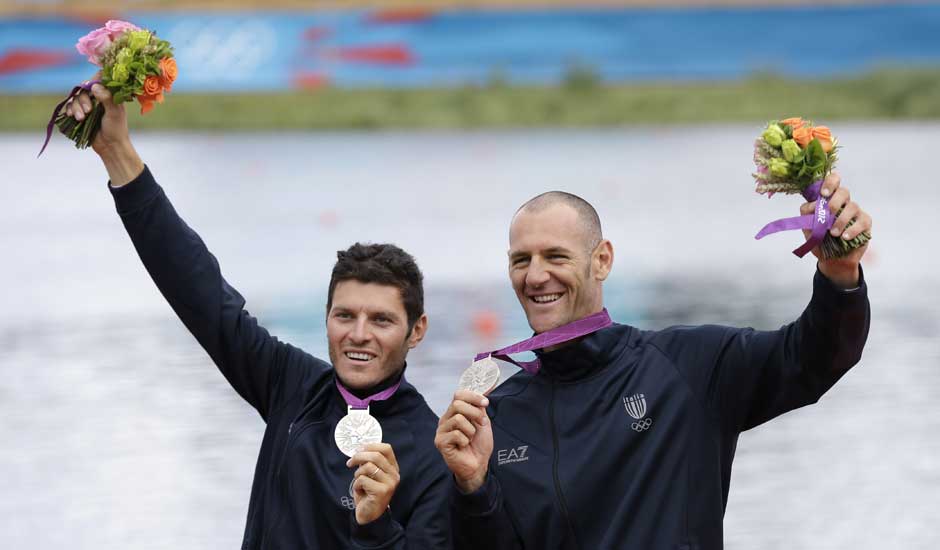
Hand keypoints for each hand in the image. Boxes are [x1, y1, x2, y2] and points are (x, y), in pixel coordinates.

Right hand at [64, 77, 129, 155]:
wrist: (110, 146)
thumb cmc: (116, 129)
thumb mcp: (114, 113)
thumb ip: (107, 99)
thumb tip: (95, 86)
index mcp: (109, 94)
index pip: (100, 79)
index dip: (94, 80)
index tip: (91, 87)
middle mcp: (98, 97)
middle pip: (84, 89)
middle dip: (83, 99)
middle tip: (88, 111)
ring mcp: (89, 105)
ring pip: (77, 98)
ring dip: (76, 107)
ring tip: (81, 118)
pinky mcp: (81, 113)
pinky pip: (71, 106)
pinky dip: (70, 109)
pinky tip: (72, 116)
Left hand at [347, 443, 399, 524]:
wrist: (369, 515)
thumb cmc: (368, 493)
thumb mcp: (371, 475)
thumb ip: (369, 462)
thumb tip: (359, 449)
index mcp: (393, 468)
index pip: (386, 448)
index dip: (371, 446)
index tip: (359, 449)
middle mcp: (394, 474)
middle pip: (376, 455)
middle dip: (359, 457)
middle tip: (350, 463)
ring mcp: (390, 483)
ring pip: (368, 467)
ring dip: (357, 474)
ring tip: (359, 482)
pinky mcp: (382, 491)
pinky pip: (363, 480)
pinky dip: (357, 485)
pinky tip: (360, 491)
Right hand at [434, 390, 492, 493]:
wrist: (478, 464)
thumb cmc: (479, 444)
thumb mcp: (482, 422)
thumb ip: (479, 407)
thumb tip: (482, 391)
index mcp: (454, 412)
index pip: (458, 395)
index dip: (473, 396)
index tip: (485, 403)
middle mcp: (446, 419)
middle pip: (457, 404)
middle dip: (474, 413)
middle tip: (480, 424)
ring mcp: (441, 430)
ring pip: (458, 419)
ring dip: (470, 430)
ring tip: (470, 438)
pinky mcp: (440, 442)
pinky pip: (456, 434)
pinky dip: (465, 441)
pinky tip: (463, 446)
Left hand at [799, 172, 871, 287]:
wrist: (832, 259)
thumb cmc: (820, 240)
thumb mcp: (808, 228)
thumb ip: (807, 216)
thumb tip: (813, 206)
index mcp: (828, 200)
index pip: (832, 181)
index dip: (829, 183)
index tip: (823, 194)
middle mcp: (843, 203)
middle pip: (843, 192)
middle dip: (835, 201)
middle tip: (828, 213)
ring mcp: (855, 212)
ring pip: (852, 206)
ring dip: (841, 220)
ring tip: (833, 233)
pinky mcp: (865, 223)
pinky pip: (862, 221)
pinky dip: (852, 229)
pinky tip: (845, 237)